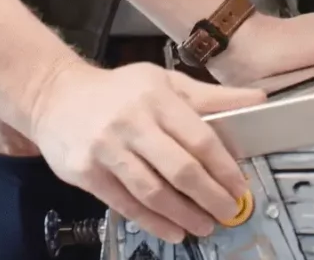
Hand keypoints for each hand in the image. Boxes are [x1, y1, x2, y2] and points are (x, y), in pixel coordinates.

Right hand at [21, 59, 266, 241]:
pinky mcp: (86, 172)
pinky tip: (172, 230)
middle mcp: (131, 122)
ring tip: (204, 226)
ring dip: (184, 215)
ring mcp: (106, 149)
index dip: (224, 168)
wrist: (55, 97)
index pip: (199, 138)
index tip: (240, 187)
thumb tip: (258, 99)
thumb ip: (210, 97)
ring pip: (152, 191)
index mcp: (157, 98)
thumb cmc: (118, 91)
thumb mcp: (164, 81)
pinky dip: (152, 222)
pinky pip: (125, 204)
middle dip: (210, 196)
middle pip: (179, 169)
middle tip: (229, 212)